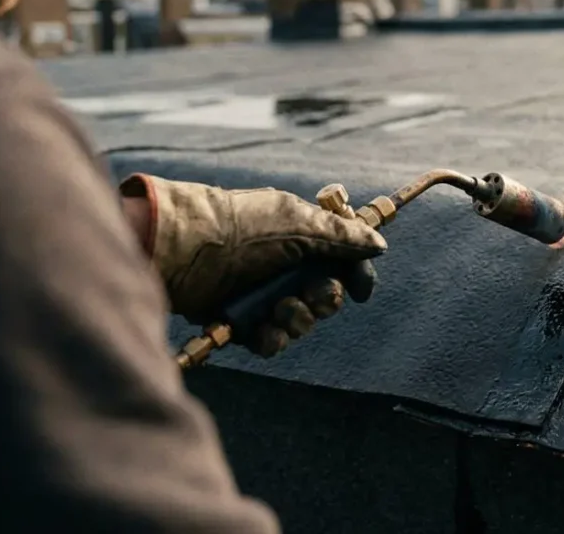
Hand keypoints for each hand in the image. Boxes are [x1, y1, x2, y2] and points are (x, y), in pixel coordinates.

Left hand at [120, 174, 387, 356]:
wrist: (184, 247)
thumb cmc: (242, 227)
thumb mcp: (299, 223)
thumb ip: (343, 237)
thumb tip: (380, 245)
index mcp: (300, 237)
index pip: (341, 262)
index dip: (354, 276)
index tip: (361, 290)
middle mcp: (283, 266)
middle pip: (324, 296)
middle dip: (323, 301)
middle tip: (312, 296)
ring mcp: (260, 294)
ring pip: (300, 321)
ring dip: (298, 320)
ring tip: (280, 310)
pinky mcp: (239, 319)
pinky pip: (270, 340)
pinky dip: (272, 338)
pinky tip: (264, 329)